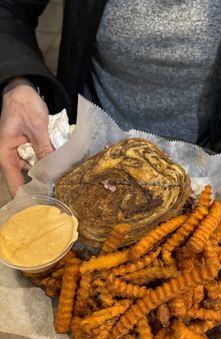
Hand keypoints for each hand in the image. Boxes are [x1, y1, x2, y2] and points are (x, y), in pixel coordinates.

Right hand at [0, 77, 51, 195]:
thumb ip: (44, 148)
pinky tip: (57, 172)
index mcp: (5, 152)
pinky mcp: (27, 149)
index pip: (13, 180)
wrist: (22, 90)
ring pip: (31, 171)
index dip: (24, 195)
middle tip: (52, 199)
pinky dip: (45, 166)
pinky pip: (36, 162)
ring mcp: (18, 153)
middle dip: (37, 188)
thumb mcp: (37, 127)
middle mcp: (10, 155)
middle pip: (22, 178)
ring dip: (43, 177)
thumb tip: (53, 169)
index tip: (35, 208)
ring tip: (58, 188)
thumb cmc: (24, 105)